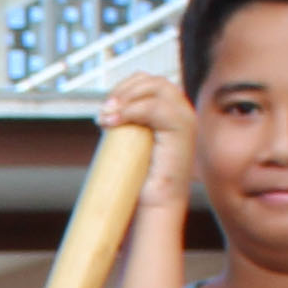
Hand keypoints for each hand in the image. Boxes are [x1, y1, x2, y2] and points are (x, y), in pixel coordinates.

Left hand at [98, 71, 198, 207]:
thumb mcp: (129, 145)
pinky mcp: (182, 132)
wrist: (153, 207)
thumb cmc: (139, 182)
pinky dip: (132, 109)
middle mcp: (182, 112)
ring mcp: (185, 120)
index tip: (103, 109)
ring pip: (156, 88)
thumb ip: (126, 125)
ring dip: (126, 98)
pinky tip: (114, 121)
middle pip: (153, 80)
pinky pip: (156, 108)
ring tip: (106, 117)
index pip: (149, 82)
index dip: (124, 88)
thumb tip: (104, 113)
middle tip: (102, 112)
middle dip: (123, 90)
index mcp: (171, 113)